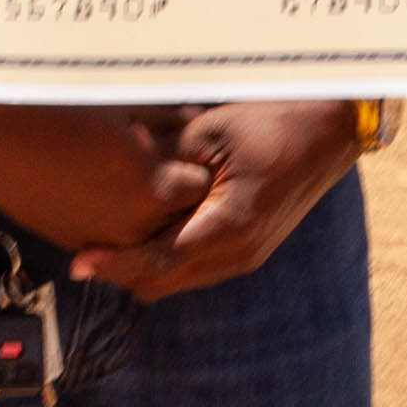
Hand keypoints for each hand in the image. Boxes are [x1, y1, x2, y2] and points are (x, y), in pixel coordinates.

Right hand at [0, 101, 213, 255]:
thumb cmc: (59, 109)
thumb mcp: (125, 107)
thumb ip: (168, 120)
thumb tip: (196, 122)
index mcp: (155, 189)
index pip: (200, 184)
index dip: (190, 160)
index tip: (177, 144)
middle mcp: (134, 225)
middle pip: (179, 216)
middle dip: (174, 190)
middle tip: (155, 156)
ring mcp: (102, 239)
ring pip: (146, 232)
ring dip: (145, 208)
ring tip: (123, 171)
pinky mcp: (74, 243)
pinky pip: (111, 237)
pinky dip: (113, 218)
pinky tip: (96, 185)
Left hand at [69, 100, 361, 298]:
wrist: (328, 131)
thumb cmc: (272, 122)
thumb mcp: (210, 131)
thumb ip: (163, 154)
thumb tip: (120, 154)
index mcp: (230, 226)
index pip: (158, 261)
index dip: (114, 264)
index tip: (78, 263)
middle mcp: (238, 253)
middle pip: (161, 283)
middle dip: (123, 270)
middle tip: (86, 244)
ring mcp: (245, 256)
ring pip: (176, 280)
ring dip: (144, 265)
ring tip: (110, 237)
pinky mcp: (247, 250)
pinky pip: (194, 268)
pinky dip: (166, 256)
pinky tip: (149, 227)